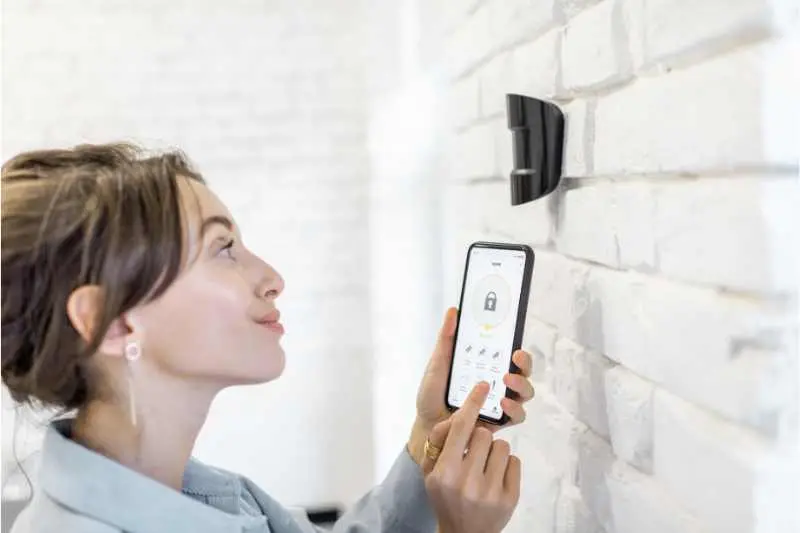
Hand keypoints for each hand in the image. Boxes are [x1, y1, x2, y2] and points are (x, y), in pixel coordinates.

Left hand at [414, 307, 535, 436]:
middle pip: (523, 371)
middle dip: (525, 363)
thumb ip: (446, 338)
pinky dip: (514, 408)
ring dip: (521, 384)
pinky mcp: (500, 422)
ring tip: (506, 379)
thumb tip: (453, 310)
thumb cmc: (432, 393)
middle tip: (515, 357)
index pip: (510, 354)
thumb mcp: (438, 363)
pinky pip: (518, 416)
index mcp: (486, 366)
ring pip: (526, 392)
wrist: (426, 424)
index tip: (514, 340)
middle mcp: (498, 383)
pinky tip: (502, 403)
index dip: (517, 346)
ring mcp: (501, 403)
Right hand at [422, 382, 520, 532]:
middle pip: (484, 434)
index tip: (483, 386)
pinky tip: (496, 478)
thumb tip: (458, 417)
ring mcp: (491, 491)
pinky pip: (515, 462)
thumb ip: (440, 445)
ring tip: (485, 467)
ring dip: (494, 451)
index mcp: (446, 472)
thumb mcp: (431, 474)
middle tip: (475, 450)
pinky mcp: (510, 498)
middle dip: (481, 437)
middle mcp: (468, 481)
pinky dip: (507, 466)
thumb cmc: (445, 498)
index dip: (473, 403)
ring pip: (503, 446)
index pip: (461, 428)